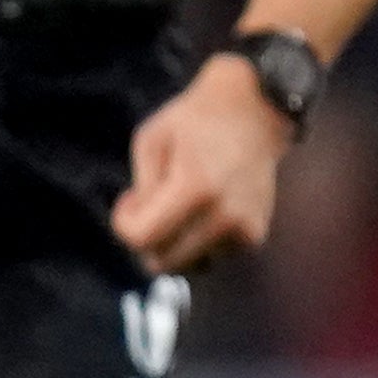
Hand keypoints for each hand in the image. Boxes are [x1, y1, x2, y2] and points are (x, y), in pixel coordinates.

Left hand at [113, 56, 291, 274]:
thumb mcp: (150, 142)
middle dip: (145, 239)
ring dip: (173, 243)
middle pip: (163, 262)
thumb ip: (143, 190)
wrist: (253, 113)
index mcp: (195, 188)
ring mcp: (244, 230)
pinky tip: (200, 209)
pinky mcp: (254, 236)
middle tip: (149, 204)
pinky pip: (210, 257)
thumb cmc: (191, 123)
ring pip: (187, 264)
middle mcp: (224, 216)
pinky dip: (196, 242)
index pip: (142, 239)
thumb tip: (141, 236)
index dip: (123, 225)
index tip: (129, 198)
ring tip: (178, 204)